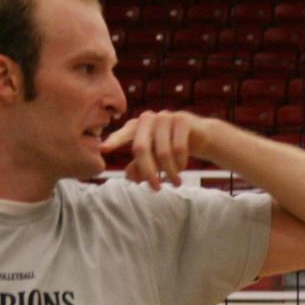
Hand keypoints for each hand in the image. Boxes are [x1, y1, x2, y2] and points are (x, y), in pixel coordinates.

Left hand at [101, 110, 224, 189]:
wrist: (202, 137)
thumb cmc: (172, 147)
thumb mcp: (155, 159)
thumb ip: (140, 166)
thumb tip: (130, 178)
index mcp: (138, 125)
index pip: (124, 134)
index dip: (114, 140)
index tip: (103, 149)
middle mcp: (149, 118)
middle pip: (141, 148)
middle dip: (148, 171)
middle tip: (155, 188)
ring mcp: (165, 116)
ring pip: (162, 152)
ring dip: (169, 171)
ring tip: (175, 183)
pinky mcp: (182, 120)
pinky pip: (178, 148)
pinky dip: (180, 163)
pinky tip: (183, 169)